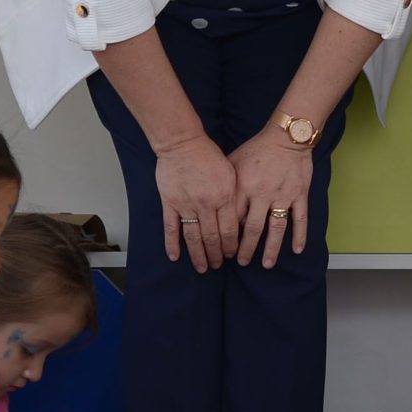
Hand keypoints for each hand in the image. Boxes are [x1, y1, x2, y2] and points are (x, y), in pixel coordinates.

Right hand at [155, 134, 238, 273]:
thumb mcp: (231, 173)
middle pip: (213, 237)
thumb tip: (241, 219)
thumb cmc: (208, 155)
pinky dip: (172, 244)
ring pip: (193, 237)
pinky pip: (171, 228)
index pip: (230, 230)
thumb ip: (235, 196)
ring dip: (198, 255)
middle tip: (218, 265)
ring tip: (202, 268)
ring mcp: (186, 205)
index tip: (232, 255)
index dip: (231, 246)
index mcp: (224, 196)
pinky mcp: (170, 203)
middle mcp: (206, 204)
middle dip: (216, 255)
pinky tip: (175, 257)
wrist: (182, 143)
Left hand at [230, 128, 314, 267]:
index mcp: (243, 187)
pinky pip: (300, 219)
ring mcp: (283, 196)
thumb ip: (225, 183)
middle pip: (252, 229)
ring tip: (266, 265)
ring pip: (276, 229)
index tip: (224, 249)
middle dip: (245, 249)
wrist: (286, 136)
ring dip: (271, 249)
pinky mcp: (299, 194)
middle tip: (241, 263)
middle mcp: (262, 194)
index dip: (227, 237)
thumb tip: (212, 204)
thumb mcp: (233, 162)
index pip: (233, 218)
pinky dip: (300, 235)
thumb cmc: (257, 148)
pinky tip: (297, 250)